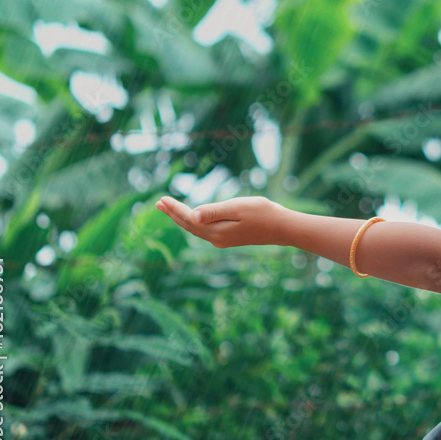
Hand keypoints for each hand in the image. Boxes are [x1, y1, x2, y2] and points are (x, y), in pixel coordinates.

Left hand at [156, 196, 284, 248]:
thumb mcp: (237, 208)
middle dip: (173, 214)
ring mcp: (223, 240)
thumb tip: (192, 215)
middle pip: (189, 226)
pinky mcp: (229, 238)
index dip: (174, 209)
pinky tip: (193, 218)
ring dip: (182, 218)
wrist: (282, 228)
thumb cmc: (262, 213)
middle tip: (158, 204)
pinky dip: (194, 222)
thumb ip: (214, 211)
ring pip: (196, 229)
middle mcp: (216, 239)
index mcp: (216, 231)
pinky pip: (205, 230)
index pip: (189, 219)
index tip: (161, 199)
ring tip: (170, 209)